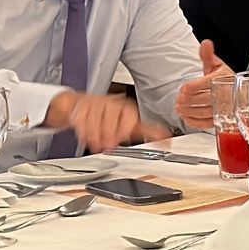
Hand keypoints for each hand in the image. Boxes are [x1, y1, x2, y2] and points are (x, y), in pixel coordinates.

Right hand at [48, 91, 167, 151]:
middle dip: (108, 136)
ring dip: (96, 136)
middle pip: (110, 121)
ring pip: (96, 122)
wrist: (83, 105)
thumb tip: (167, 141)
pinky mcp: (81, 107)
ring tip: (98, 144)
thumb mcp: (132, 124)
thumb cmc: (111, 116)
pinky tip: (87, 137)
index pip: (127, 116)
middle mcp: (112, 104)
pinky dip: (84, 132)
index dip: (123, 129)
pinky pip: (82, 120)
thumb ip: (149, 132)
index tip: (121, 138)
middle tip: (107, 145)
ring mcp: (95, 104)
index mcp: (126, 108)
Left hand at [173, 40, 231, 128]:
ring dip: (188, 111)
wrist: (238, 93)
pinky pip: (207, 123)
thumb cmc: (225, 79)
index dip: (193, 87)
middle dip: (188, 100)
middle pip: (205, 100)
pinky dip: (194, 122)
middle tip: (179, 99)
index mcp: (225, 79)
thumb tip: (206, 43)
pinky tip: (186, 117)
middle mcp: (227, 94)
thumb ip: (208, 55)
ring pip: (205, 113)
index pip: (208, 83)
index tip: (183, 88)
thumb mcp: (216, 65)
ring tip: (179, 108)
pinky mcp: (221, 120)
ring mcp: (225, 109)